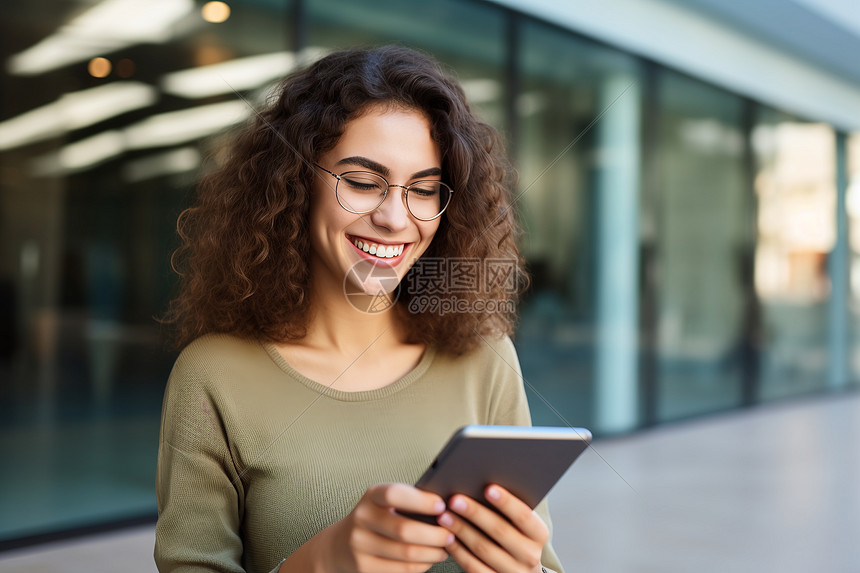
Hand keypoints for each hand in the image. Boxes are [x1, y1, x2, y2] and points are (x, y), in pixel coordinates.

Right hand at [320, 483, 453, 572]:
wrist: (339, 545)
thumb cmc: (375, 518)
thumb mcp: (383, 502)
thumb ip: (407, 501)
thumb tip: (444, 508)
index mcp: (371, 496)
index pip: (394, 494)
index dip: (420, 500)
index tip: (441, 506)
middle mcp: (362, 519)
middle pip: (404, 530)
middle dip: (434, 534)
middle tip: (451, 534)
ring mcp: (360, 545)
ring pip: (406, 553)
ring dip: (432, 552)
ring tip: (445, 548)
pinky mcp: (364, 568)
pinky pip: (401, 569)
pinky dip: (422, 565)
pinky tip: (430, 559)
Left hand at [437, 484, 548, 572]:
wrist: (521, 572)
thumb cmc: (516, 536)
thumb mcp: (520, 525)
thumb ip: (507, 509)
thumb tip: (480, 484)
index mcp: (539, 534)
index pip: (524, 516)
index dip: (506, 502)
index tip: (488, 488)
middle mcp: (530, 555)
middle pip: (500, 531)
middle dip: (475, 513)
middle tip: (455, 499)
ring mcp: (513, 572)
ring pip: (483, 548)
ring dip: (461, 530)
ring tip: (444, 516)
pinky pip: (473, 566)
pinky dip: (458, 550)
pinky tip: (447, 537)